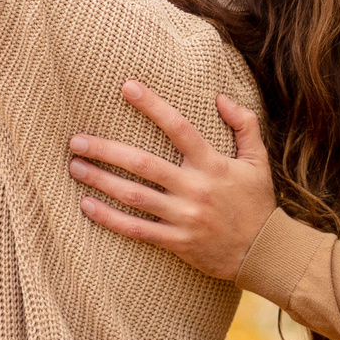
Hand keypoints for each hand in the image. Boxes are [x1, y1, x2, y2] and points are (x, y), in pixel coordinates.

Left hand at [70, 83, 274, 280]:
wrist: (265, 252)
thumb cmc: (257, 202)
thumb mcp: (258, 160)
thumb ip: (244, 124)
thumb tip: (221, 98)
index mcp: (212, 164)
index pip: (179, 127)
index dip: (152, 106)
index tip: (127, 87)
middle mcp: (195, 188)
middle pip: (143, 164)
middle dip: (106, 150)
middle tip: (76, 141)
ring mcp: (184, 217)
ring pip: (134, 196)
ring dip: (100, 180)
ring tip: (75, 167)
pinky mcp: (177, 242)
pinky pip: (137, 230)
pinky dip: (109, 218)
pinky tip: (87, 205)